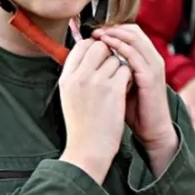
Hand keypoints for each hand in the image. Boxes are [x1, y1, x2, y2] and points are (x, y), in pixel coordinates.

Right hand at [59, 38, 132, 183]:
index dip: (94, 47)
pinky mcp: (113, 90)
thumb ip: (76, 74)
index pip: (81, 46)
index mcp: (66, 77)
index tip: (100, 57)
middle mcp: (79, 76)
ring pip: (115, 58)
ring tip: (117, 85)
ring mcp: (96, 82)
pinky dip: (128, 78)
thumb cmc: (81, 125)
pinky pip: (126, 70)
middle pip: (99, 46)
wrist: (88, 149)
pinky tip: (124, 91)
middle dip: (109, 54)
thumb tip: (87, 53)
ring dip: (120, 68)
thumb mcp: (69, 96)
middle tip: (111, 70)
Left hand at [92, 25, 174, 148]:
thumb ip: (110, 70)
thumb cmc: (135, 109)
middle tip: (94, 30)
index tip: (93, 31)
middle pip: (133, 30)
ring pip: (134, 39)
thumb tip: (87, 61)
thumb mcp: (120, 84)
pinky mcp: (151, 76)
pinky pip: (135, 56)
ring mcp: (153, 66)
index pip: (130, 32)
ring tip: (98, 35)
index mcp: (145, 58)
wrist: (151, 130)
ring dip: (114, 34)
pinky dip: (120, 48)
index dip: (112, 28)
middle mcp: (152, 58)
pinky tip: (107, 48)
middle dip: (112, 27)